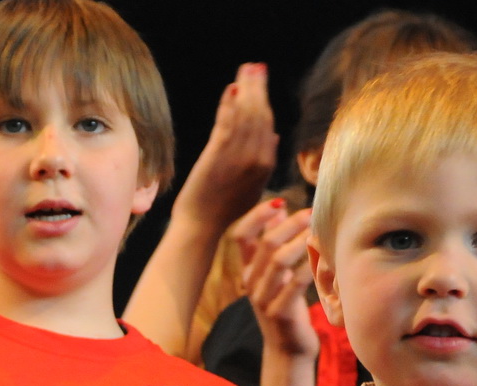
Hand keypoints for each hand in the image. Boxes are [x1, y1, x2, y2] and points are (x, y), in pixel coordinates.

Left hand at [170, 63, 278, 234]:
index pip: (269, 125)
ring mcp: (239, 157)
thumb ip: (262, 161)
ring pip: (246, 115)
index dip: (265, 101)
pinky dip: (229, 104)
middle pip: (261, 115)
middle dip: (258, 88)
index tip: (261, 82)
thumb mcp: (251, 187)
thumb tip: (273, 137)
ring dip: (246, 89)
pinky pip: (228, 122)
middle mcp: (257, 159)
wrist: (203, 227)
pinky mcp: (219, 156)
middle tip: (255, 68)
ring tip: (245, 71)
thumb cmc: (224, 211)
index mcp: (266, 165)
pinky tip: (230, 89)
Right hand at [244, 206, 318, 358]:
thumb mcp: (276, 273)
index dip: (257, 215)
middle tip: (311, 213)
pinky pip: (296, 283)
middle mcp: (250, 283)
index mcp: (247, 270)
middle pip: (265, 243)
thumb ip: (273, 243)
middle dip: (290, 224)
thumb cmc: (287, 305)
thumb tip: (278, 208)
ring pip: (278, 261)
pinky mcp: (279, 313)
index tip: (280, 201)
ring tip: (319, 232)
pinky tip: (325, 258)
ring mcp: (263, 299)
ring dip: (301, 242)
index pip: (241, 235)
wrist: (288, 350)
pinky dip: (311, 266)